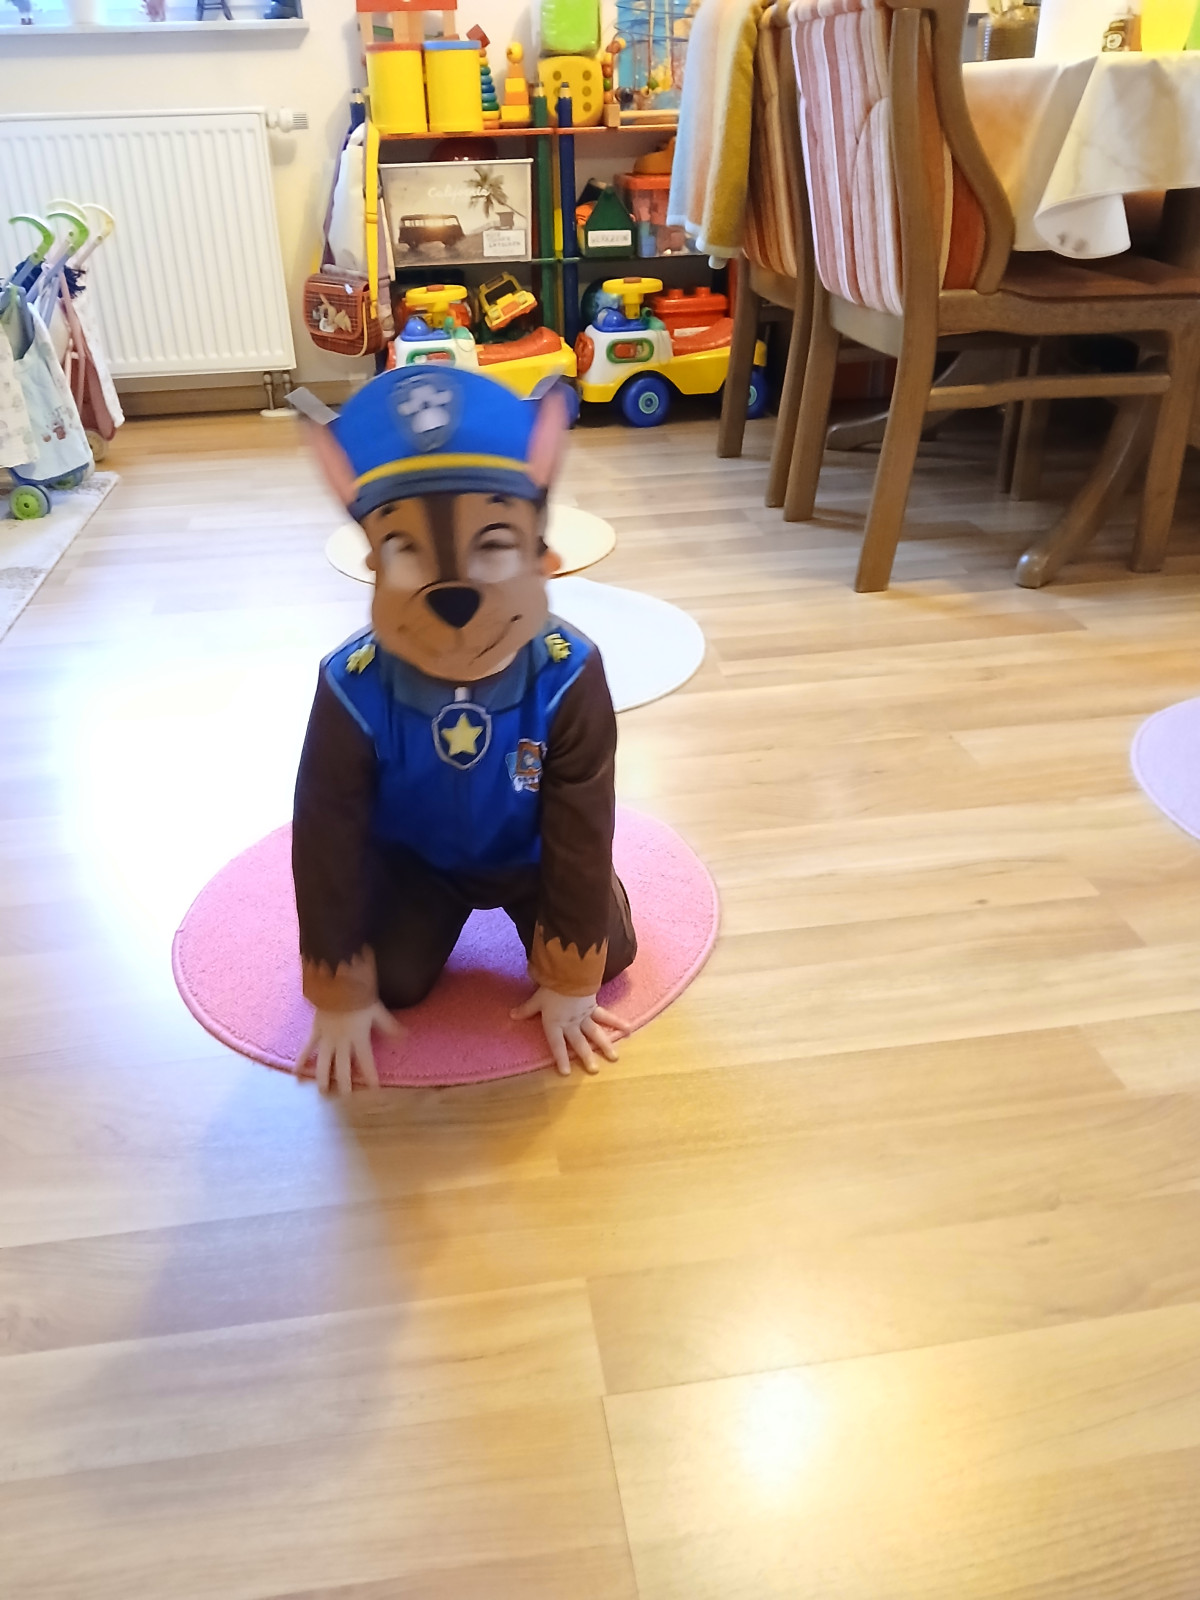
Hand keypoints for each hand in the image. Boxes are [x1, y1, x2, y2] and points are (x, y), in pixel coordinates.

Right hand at [295, 1002, 402, 1092]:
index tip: (374, 1090)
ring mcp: (326, 1038)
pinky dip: (301, 1059)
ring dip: (323, 1077)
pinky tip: (297, 1073)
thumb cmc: (358, 995)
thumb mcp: (377, 1010)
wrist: (335, 981)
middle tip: (345, 1098)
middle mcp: (342, 1041)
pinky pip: (306, 1048)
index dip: (370, 1075)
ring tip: (323, 1091)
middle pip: (343, 1067)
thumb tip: (406, 1037)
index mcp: (358, 1037)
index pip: (366, 1061)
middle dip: (344, 1083)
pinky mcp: (314, 1031)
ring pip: (324, 1062)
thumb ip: (389, 1026)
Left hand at [510, 987, 626, 1075]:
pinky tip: (628, 1028)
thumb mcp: (536, 999)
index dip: (561, 1058)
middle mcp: (571, 1023)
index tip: (565, 1072)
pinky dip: (617, 1022)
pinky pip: (606, 1016)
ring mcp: (584, 1016)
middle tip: (594, 1070)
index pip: (557, 1045)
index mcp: (555, 1024)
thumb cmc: (551, 986)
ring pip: (595, 1033)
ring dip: (605, 1045)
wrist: (569, 972)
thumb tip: (511, 1016)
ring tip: (614, 1057)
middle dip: (586, 1057)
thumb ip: (526, 1010)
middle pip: (579, 1043)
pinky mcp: (593, 1006)